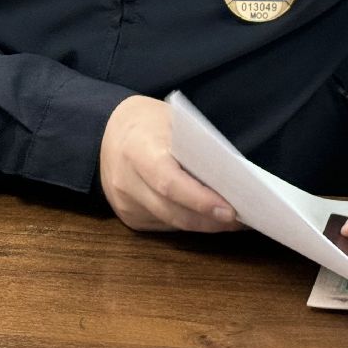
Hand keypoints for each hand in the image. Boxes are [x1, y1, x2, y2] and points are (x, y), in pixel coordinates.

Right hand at [99, 95, 240, 231]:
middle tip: (243, 220)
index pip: (169, 183)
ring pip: (171, 223)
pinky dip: (189, 222)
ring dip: (204, 225)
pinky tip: (210, 219)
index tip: (231, 210)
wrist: (104, 132)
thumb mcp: (172, 122)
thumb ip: (195, 148)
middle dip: (210, 220)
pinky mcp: (129, 217)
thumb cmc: (147, 123)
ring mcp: (125, 203)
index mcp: (137, 150)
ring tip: (235, 222)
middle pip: (173, 211)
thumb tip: (230, 178)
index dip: (200, 200)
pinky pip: (164, 224)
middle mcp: (126, 181)